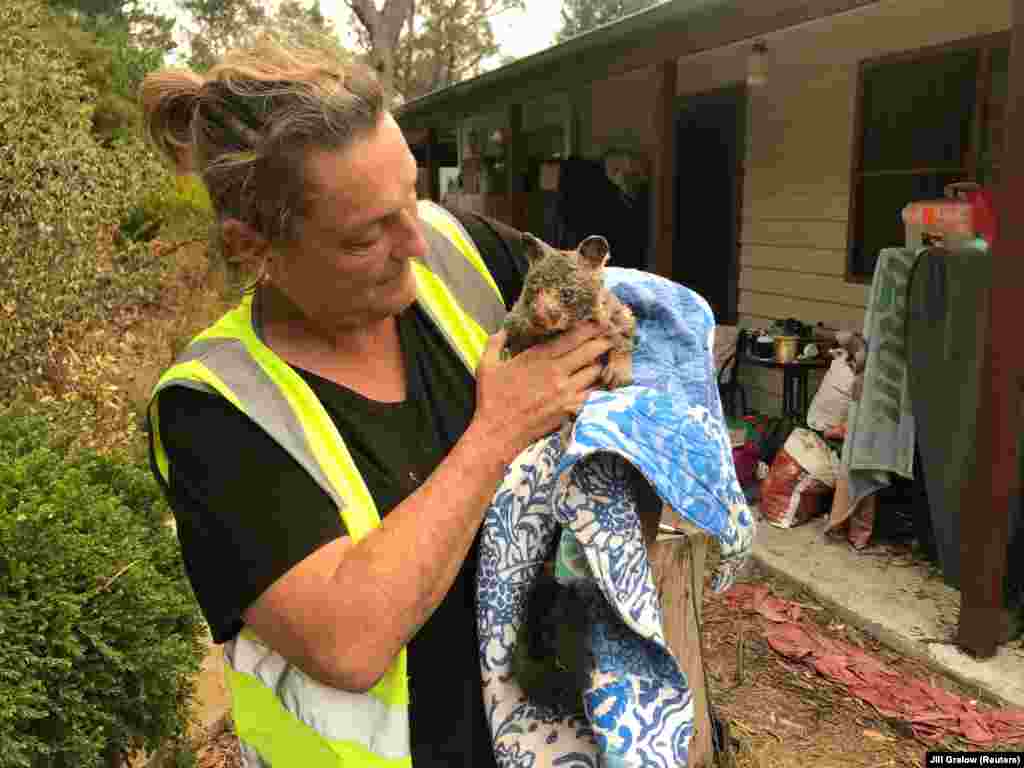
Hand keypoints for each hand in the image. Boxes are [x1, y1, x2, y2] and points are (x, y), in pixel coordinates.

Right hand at [471, 321, 613, 464]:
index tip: (600, 321)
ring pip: (595, 372)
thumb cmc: (491, 399)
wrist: (498, 433)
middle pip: (590, 351)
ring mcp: (566, 392)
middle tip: (611, 335)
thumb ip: (495, 343)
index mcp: (538, 358)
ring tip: (606, 358)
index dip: (589, 328)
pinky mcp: (570, 409)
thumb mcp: (486, 366)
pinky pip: (593, 394)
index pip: (572, 337)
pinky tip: (602, 382)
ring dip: (601, 364)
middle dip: (603, 341)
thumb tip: (504, 329)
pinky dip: (598, 386)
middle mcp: (556, 372)